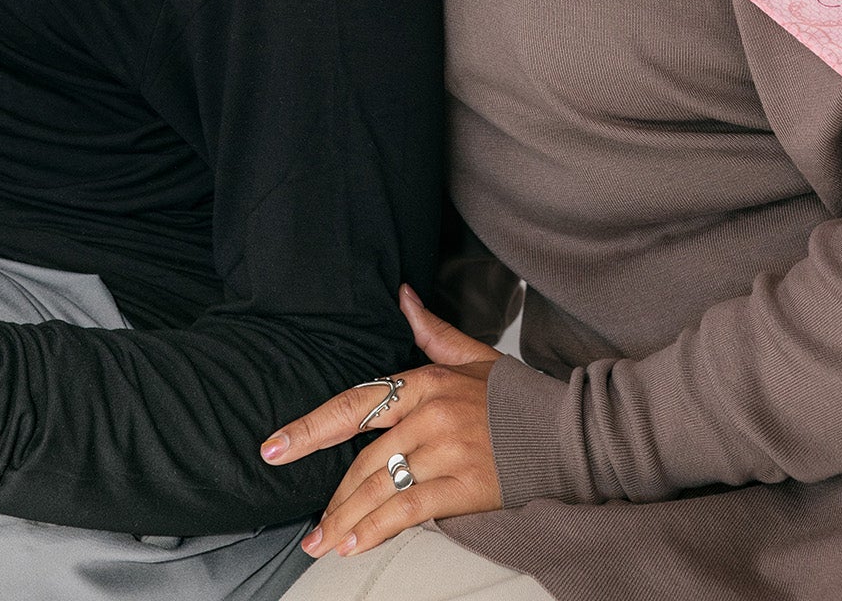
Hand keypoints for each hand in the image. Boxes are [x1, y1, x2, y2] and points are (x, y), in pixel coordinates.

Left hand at [261, 283, 501, 557]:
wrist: (569, 430)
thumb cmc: (517, 397)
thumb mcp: (473, 356)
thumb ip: (432, 332)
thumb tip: (403, 295)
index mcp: (425, 382)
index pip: (353, 405)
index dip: (309, 429)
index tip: (273, 449)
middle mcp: (429, 415)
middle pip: (363, 460)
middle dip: (331, 498)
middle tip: (308, 529)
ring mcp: (445, 452)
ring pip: (380, 489)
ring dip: (345, 521)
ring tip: (322, 544)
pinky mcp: (464, 487)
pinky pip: (409, 511)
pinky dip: (376, 530)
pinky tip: (354, 546)